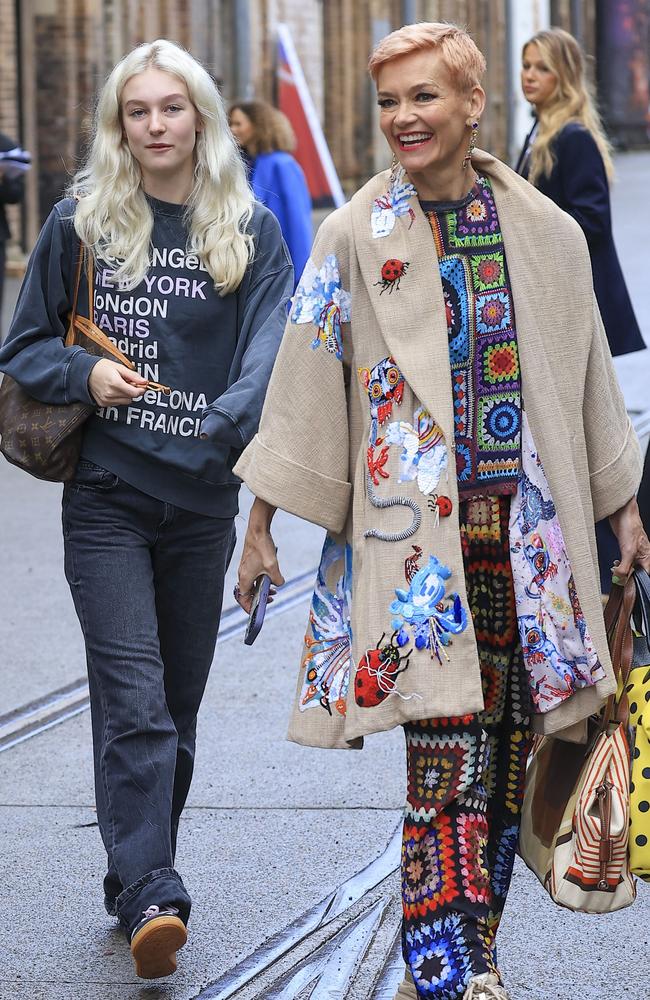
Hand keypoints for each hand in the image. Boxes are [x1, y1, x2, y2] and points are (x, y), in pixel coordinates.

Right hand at [88, 359, 147, 405]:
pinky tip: (113, 389)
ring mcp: (106, 400)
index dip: (140, 389)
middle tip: (128, 382)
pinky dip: (118, 398)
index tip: (142, 385)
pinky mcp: (102, 403)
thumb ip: (133, 375)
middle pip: (131, 398)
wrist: (83, 372)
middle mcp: (110, 393)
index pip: (134, 393)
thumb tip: (144, 381)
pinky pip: (117, 403)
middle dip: (132, 391)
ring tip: (119, 385)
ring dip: (125, 395)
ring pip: (125, 402)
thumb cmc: (100, 367)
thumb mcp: (118, 367)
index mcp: (115, 383)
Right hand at [235, 498, 283, 612]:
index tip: (257, 611)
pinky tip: (271, 577)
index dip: (249, 608)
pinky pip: (254, 576)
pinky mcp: (249, 563)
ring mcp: (245, 568)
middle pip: (248, 593)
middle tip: (271, 598)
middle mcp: (242, 575)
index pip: (243, 599)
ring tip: (273, 589)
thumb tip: (279, 584)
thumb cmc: (262, 548)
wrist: (258, 530)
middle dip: (259, 598)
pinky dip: (262, 580)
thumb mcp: (273, 567)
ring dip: (262, 589)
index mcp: (245, 578)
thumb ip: (277, 580)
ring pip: (252, 584)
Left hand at [609, 496, 649, 580]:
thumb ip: (625, 567)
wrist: (622, 514)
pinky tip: (614, 564)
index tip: (627, 588)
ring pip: (629, 567)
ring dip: (621, 571)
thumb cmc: (630, 528)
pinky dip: (618, 564)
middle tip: (618, 580)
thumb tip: (619, 580)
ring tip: (615, 571)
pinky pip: (623, 561)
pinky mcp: (625, 548)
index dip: (637, 584)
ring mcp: (634, 552)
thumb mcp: (628, 551)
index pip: (645, 577)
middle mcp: (642, 556)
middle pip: (636, 573)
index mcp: (647, 558)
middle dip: (627, 577)